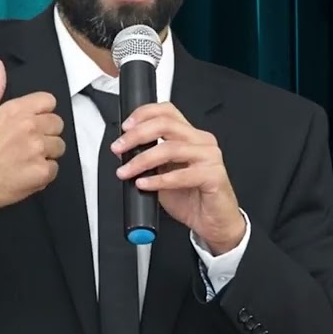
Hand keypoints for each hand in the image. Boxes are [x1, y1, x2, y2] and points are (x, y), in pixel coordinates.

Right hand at [0, 58, 65, 213]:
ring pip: (58, 146)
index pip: (49, 102)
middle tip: (27, 143)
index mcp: (17, 110)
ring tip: (26, 158)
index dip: (41, 112)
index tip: (31, 122)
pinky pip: (55, 167)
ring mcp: (38, 150)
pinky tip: (27, 171)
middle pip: (57, 123)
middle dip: (45, 132)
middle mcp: (30, 128)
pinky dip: (43, 172)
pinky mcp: (42, 171)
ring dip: (46, 153)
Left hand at [111, 102, 244, 253]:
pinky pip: (181, 175)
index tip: (125, 127)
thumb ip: (150, 159)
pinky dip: (158, 180)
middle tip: (119, 148)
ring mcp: (210, 157)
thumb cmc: (191, 197)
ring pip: (170, 148)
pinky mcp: (214, 176)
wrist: (213, 222)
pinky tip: (144, 184)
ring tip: (126, 172)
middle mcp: (202, 141)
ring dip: (142, 160)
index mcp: (190, 135)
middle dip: (137, 135)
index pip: (167, 111)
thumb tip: (125, 152)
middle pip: (166, 124)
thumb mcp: (164, 173)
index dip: (143, 114)